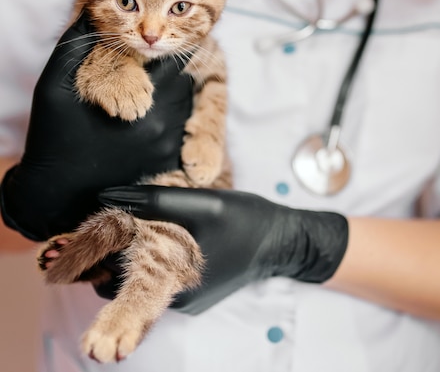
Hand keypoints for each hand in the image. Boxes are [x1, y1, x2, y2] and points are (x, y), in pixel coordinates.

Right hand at [0, 12, 193, 240]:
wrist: (61, 193)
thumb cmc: (55, 136)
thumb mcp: (56, 85)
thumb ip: (75, 44)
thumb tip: (90, 9)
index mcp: (138, 97)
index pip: (166, 58)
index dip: (156, 48)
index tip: (145, 47)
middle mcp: (162, 121)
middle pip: (180, 78)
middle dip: (164, 68)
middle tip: (146, 68)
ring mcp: (169, 143)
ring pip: (185, 101)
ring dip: (171, 91)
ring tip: (145, 92)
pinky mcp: (170, 160)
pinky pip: (184, 127)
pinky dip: (172, 116)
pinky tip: (147, 118)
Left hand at [98, 185, 348, 314]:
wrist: (283, 241)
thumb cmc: (245, 220)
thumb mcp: (202, 203)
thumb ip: (155, 200)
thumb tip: (110, 195)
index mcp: (172, 281)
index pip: (109, 278)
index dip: (98, 250)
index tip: (101, 227)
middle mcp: (175, 300)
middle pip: (123, 282)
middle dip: (116, 254)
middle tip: (124, 223)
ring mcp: (187, 302)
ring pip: (143, 282)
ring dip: (138, 258)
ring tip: (147, 228)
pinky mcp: (196, 298)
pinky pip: (163, 283)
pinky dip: (158, 264)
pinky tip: (170, 240)